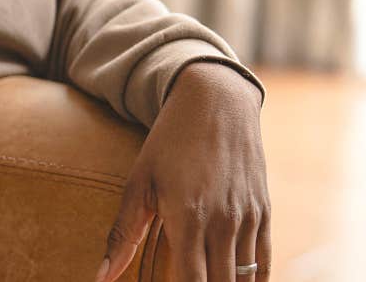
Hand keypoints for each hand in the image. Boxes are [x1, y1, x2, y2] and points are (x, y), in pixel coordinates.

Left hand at [94, 61, 270, 280]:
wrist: (216, 102)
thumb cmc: (169, 142)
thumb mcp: (139, 182)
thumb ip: (122, 234)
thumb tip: (102, 277)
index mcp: (188, 217)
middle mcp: (223, 222)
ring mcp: (248, 218)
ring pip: (244, 279)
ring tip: (204, 280)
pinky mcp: (264, 213)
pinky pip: (263, 263)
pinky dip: (253, 280)